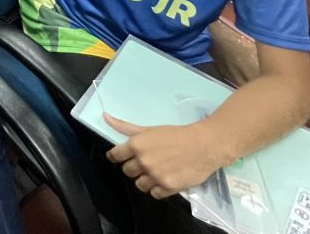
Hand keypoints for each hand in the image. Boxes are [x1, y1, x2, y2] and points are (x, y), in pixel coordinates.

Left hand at [104, 114, 225, 198]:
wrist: (204, 145)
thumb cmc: (176, 135)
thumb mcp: (149, 129)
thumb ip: (125, 126)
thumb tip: (105, 116)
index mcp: (136, 145)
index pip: (115, 156)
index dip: (117, 157)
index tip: (122, 157)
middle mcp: (143, 161)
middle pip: (127, 171)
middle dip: (134, 167)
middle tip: (146, 162)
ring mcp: (155, 176)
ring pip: (139, 184)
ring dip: (145, 179)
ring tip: (157, 171)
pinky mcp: (167, 187)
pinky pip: (154, 194)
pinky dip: (158, 188)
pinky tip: (165, 179)